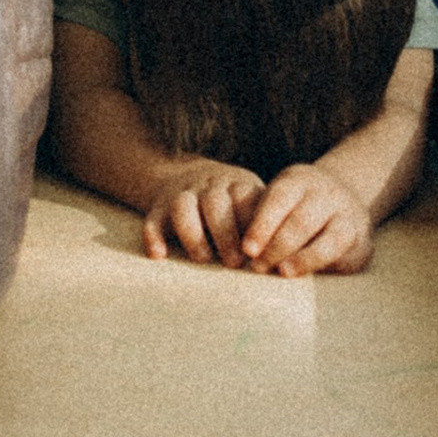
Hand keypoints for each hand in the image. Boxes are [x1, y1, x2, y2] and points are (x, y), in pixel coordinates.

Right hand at [143, 160, 263, 265]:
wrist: (186, 173)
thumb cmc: (232, 203)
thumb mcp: (251, 202)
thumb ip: (264, 224)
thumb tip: (284, 258)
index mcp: (237, 185)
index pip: (245, 199)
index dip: (251, 225)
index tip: (258, 253)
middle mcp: (208, 186)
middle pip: (215, 203)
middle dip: (225, 233)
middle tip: (234, 263)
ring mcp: (181, 194)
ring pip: (183, 206)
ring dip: (193, 234)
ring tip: (203, 259)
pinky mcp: (158, 206)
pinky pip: (152, 218)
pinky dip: (153, 236)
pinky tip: (159, 255)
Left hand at [240, 161, 374, 275]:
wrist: (343, 197)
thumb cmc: (295, 205)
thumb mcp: (279, 199)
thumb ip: (263, 220)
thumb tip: (242, 254)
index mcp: (299, 181)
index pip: (279, 199)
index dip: (262, 226)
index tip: (247, 250)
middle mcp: (327, 194)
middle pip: (302, 221)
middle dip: (278, 247)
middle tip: (258, 267)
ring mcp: (349, 216)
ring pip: (330, 240)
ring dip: (305, 259)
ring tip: (284, 272)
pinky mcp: (364, 242)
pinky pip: (347, 257)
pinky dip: (326, 268)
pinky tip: (310, 278)